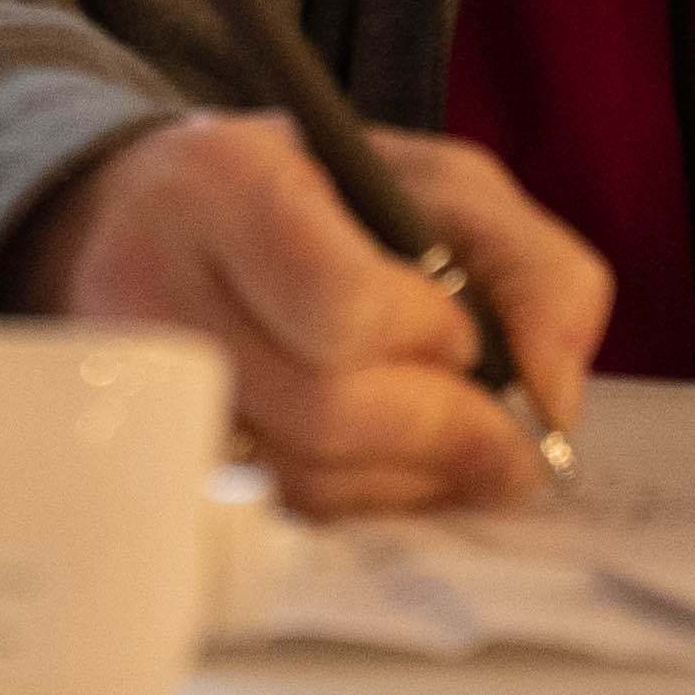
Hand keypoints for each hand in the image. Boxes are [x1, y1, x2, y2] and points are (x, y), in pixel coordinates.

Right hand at [10, 112, 613, 516]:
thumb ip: (534, 269)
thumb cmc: (316, 197)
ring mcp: (142, 381)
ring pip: (299, 480)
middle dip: (441, 433)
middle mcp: (158, 281)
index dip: (426, 336)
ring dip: (410, 480)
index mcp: (229, 182)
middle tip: (495, 431)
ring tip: (447, 443)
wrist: (152, 220)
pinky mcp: (150, 452)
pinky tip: (384, 463)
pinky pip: (274, 512)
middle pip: (322, 411)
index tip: (459, 328)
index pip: (339, 303)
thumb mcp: (442, 183)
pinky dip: (356, 502)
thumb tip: (552, 401)